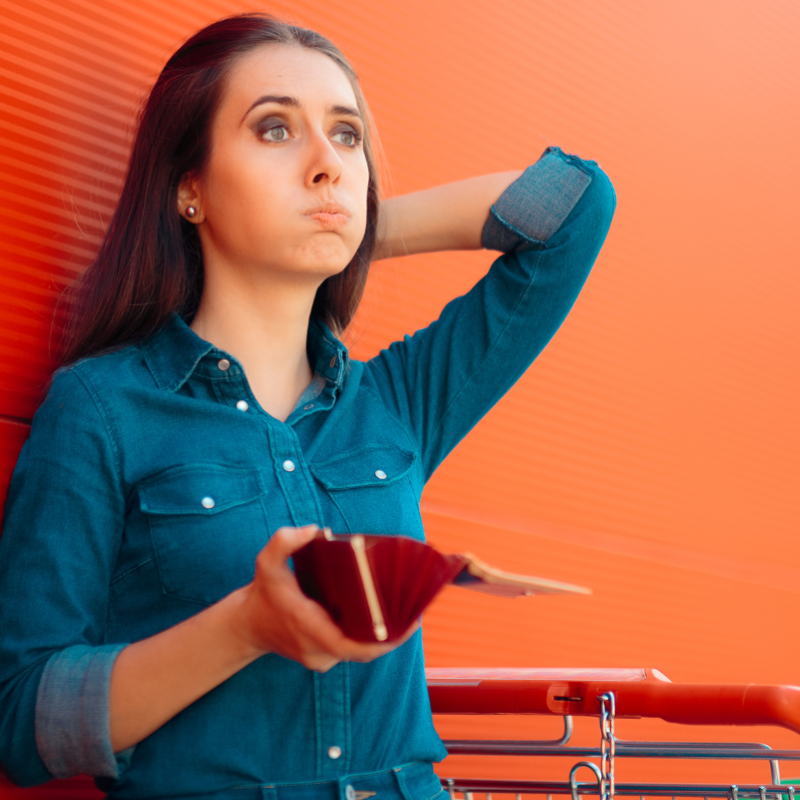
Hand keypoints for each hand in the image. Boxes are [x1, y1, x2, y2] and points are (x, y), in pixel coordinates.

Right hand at [232, 525, 417, 671]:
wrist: (246, 626)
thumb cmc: (263, 593)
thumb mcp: (266, 562)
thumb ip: (284, 541)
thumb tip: (313, 530)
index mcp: (309, 628)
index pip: (355, 646)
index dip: (386, 641)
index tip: (409, 624)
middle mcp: (318, 650)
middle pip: (366, 650)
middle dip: (394, 635)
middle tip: (416, 610)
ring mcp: (321, 658)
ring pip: (361, 651)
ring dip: (384, 636)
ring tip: (407, 611)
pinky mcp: (324, 657)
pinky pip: (353, 649)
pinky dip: (370, 637)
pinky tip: (387, 619)